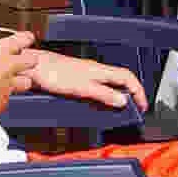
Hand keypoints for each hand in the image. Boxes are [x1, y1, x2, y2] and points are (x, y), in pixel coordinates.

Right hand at [0, 27, 42, 104]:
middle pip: (31, 61)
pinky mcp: (3, 101)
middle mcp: (8, 68)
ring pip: (26, 82)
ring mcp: (8, 86)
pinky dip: (2, 98)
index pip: (21, 40)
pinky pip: (7, 99)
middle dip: (30, 61)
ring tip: (17, 81)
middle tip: (28, 60)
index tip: (28, 38)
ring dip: (23, 81)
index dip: (26, 38)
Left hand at [24, 51, 144, 111]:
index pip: (128, 78)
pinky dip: (106, 95)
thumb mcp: (83, 87)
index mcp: (100, 70)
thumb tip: (123, 100)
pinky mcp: (78, 78)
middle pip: (122, 80)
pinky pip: (100, 86)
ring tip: (121, 109)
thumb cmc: (54, 73)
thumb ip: (104, 94)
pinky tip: (100, 103)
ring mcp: (87, 74)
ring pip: (111, 83)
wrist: (35, 68)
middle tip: (136, 108)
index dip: (139, 91)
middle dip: (132, 93)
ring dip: (119, 95)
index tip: (142, 106)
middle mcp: (96, 70)